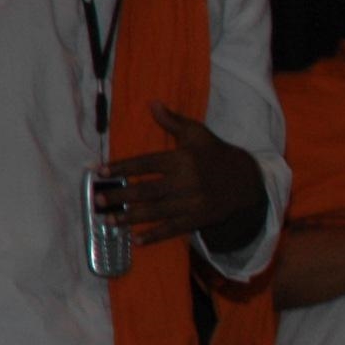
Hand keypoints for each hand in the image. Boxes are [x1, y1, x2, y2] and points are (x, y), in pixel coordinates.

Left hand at [101, 102, 264, 248]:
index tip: (100, 172)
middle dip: (120, 196)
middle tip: (98, 200)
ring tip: (109, 220)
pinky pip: (173, 229)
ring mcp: (193, 203)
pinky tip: (136, 240)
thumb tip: (152, 103)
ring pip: (157, 212)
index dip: (122, 167)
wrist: (246, 181)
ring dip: (131, 217)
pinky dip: (155, 236)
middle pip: (147, 190)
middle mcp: (186, 182)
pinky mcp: (199, 219)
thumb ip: (173, 121)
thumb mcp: (198, 134)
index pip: (145, 163)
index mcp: (182, 160)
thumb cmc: (216, 154)